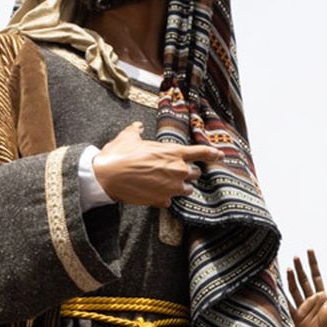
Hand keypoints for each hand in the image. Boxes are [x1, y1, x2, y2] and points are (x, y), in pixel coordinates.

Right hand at [91, 121, 222, 206]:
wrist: (106, 176)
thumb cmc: (118, 154)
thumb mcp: (128, 137)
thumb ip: (136, 130)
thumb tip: (137, 126)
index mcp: (174, 153)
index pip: (202, 152)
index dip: (213, 154)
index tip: (220, 156)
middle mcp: (178, 171)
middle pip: (196, 173)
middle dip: (188, 172)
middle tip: (175, 171)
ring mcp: (172, 188)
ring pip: (187, 189)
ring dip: (180, 186)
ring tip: (166, 183)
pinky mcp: (162, 201)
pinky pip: (170, 201)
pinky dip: (164, 198)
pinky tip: (153, 193)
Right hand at [285, 250, 326, 326]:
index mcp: (323, 296)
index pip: (316, 276)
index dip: (313, 263)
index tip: (309, 250)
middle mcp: (312, 299)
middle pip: (304, 280)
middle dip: (300, 268)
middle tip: (296, 256)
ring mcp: (303, 307)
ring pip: (295, 289)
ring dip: (291, 279)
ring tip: (287, 267)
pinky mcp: (296, 317)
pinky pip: (288, 304)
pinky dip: (283, 296)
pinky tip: (278, 287)